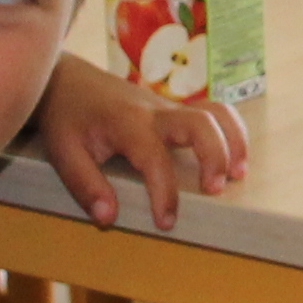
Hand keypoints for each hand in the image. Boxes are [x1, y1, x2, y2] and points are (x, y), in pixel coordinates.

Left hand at [28, 53, 247, 231]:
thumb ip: (85, 185)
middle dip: (215, 156)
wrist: (67, 80)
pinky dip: (230, 132)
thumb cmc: (66, 117)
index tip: (166, 222)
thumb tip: (109, 217)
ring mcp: (168, 107)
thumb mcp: (64, 152)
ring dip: (233, 141)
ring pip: (215, 112)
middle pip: (200, 123)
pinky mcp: (174, 109)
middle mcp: (154, 111)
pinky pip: (212, 113)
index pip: (154, 158)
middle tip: (215, 190)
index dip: (164, 193)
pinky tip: (232, 160)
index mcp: (127, 123)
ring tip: (238, 175)